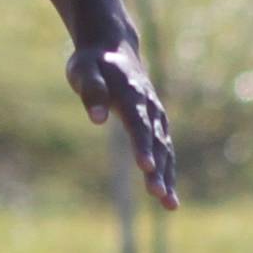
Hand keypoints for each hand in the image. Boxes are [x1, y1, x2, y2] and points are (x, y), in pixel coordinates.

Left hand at [68, 40, 177, 208]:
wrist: (112, 47)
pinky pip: (164, 148)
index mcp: (131, 94)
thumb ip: (91, 91)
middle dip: (158, 170)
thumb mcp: (83, 71)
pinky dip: (167, 170)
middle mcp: (149, 106)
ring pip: (165, 149)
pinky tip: (167, 194)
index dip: (143, 146)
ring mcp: (155, 114)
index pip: (138, 124)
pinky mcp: (155, 121)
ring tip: (169, 205)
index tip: (146, 168)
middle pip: (156, 142)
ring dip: (168, 176)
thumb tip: (97, 119)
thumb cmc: (92, 61)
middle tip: (159, 196)